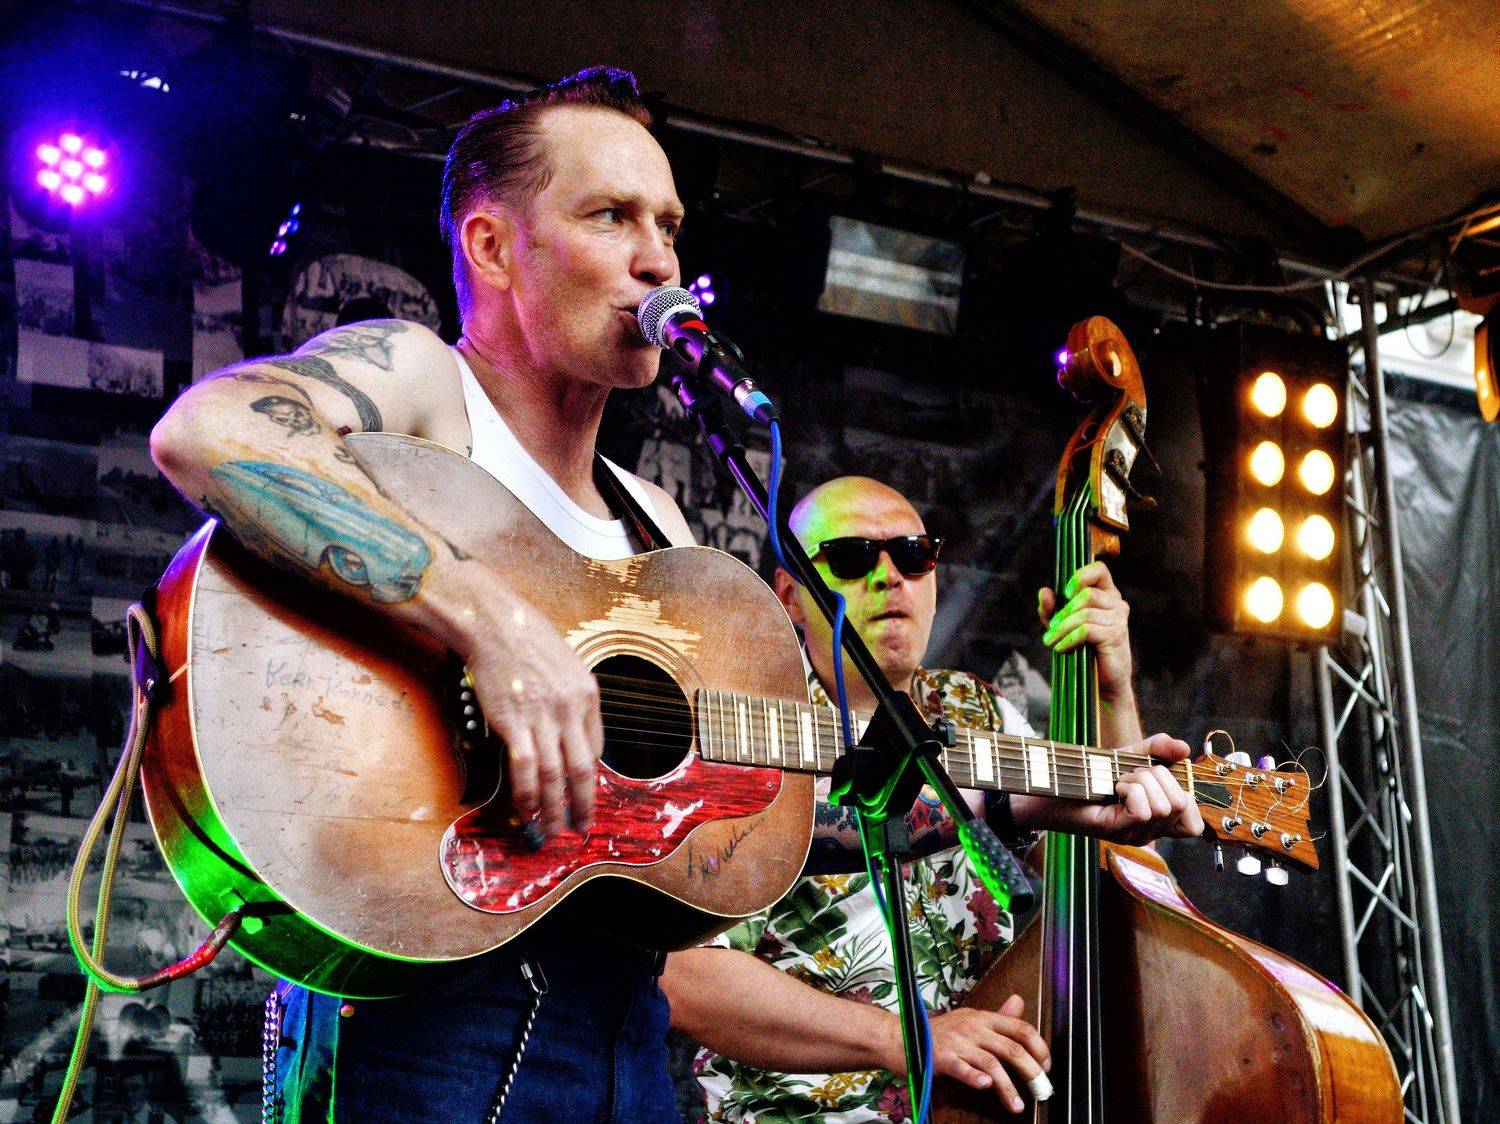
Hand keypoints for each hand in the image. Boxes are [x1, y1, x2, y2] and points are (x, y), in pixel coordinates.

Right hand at [458, 585, 603, 837]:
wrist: (495, 625)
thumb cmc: (528, 640)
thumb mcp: (567, 665)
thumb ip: (573, 699)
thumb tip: (573, 733)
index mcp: (588, 694)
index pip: (596, 747)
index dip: (590, 778)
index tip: (585, 794)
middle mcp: (570, 709)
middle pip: (581, 769)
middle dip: (582, 804)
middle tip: (580, 827)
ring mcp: (541, 717)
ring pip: (554, 776)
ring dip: (553, 808)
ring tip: (552, 829)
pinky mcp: (512, 723)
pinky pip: (524, 768)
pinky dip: (526, 794)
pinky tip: (526, 810)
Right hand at [891, 995, 1049, 1113]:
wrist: (900, 1036)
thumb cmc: (937, 1033)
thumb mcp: (969, 1019)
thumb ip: (996, 1016)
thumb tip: (1019, 1002)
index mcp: (982, 1018)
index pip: (1020, 1028)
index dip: (1039, 1047)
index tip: (1046, 1066)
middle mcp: (972, 1027)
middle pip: (1011, 1047)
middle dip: (1030, 1070)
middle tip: (1040, 1089)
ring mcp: (957, 1042)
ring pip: (991, 1063)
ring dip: (1007, 1086)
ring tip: (1017, 1105)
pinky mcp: (941, 1058)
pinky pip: (962, 1068)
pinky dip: (975, 1077)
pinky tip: (985, 1087)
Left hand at [1015, 733, 1204, 842]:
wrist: (1054, 782)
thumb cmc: (1093, 772)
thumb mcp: (1131, 755)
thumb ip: (1159, 748)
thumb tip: (1185, 748)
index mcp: (1158, 819)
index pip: (1194, 825)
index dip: (1186, 796)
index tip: (1161, 777)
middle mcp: (1150, 832)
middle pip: (1182, 804)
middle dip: (1158, 778)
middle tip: (1130, 776)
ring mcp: (1134, 835)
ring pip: (1164, 807)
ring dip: (1140, 782)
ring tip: (1119, 782)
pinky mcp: (1116, 831)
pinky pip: (1143, 811)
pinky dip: (1130, 790)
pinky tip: (1114, 789)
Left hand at [1039, 561, 1132, 702]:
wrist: (1103, 682)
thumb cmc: (1084, 649)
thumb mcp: (1063, 626)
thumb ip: (1052, 609)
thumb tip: (1044, 592)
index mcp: (1107, 595)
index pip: (1099, 570)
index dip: (1080, 577)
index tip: (1065, 592)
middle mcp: (1116, 604)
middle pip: (1087, 594)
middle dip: (1063, 612)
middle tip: (1051, 628)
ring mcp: (1119, 620)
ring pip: (1084, 613)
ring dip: (1062, 628)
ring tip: (1051, 641)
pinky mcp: (1115, 636)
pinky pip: (1086, 630)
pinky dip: (1069, 638)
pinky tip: (1062, 648)